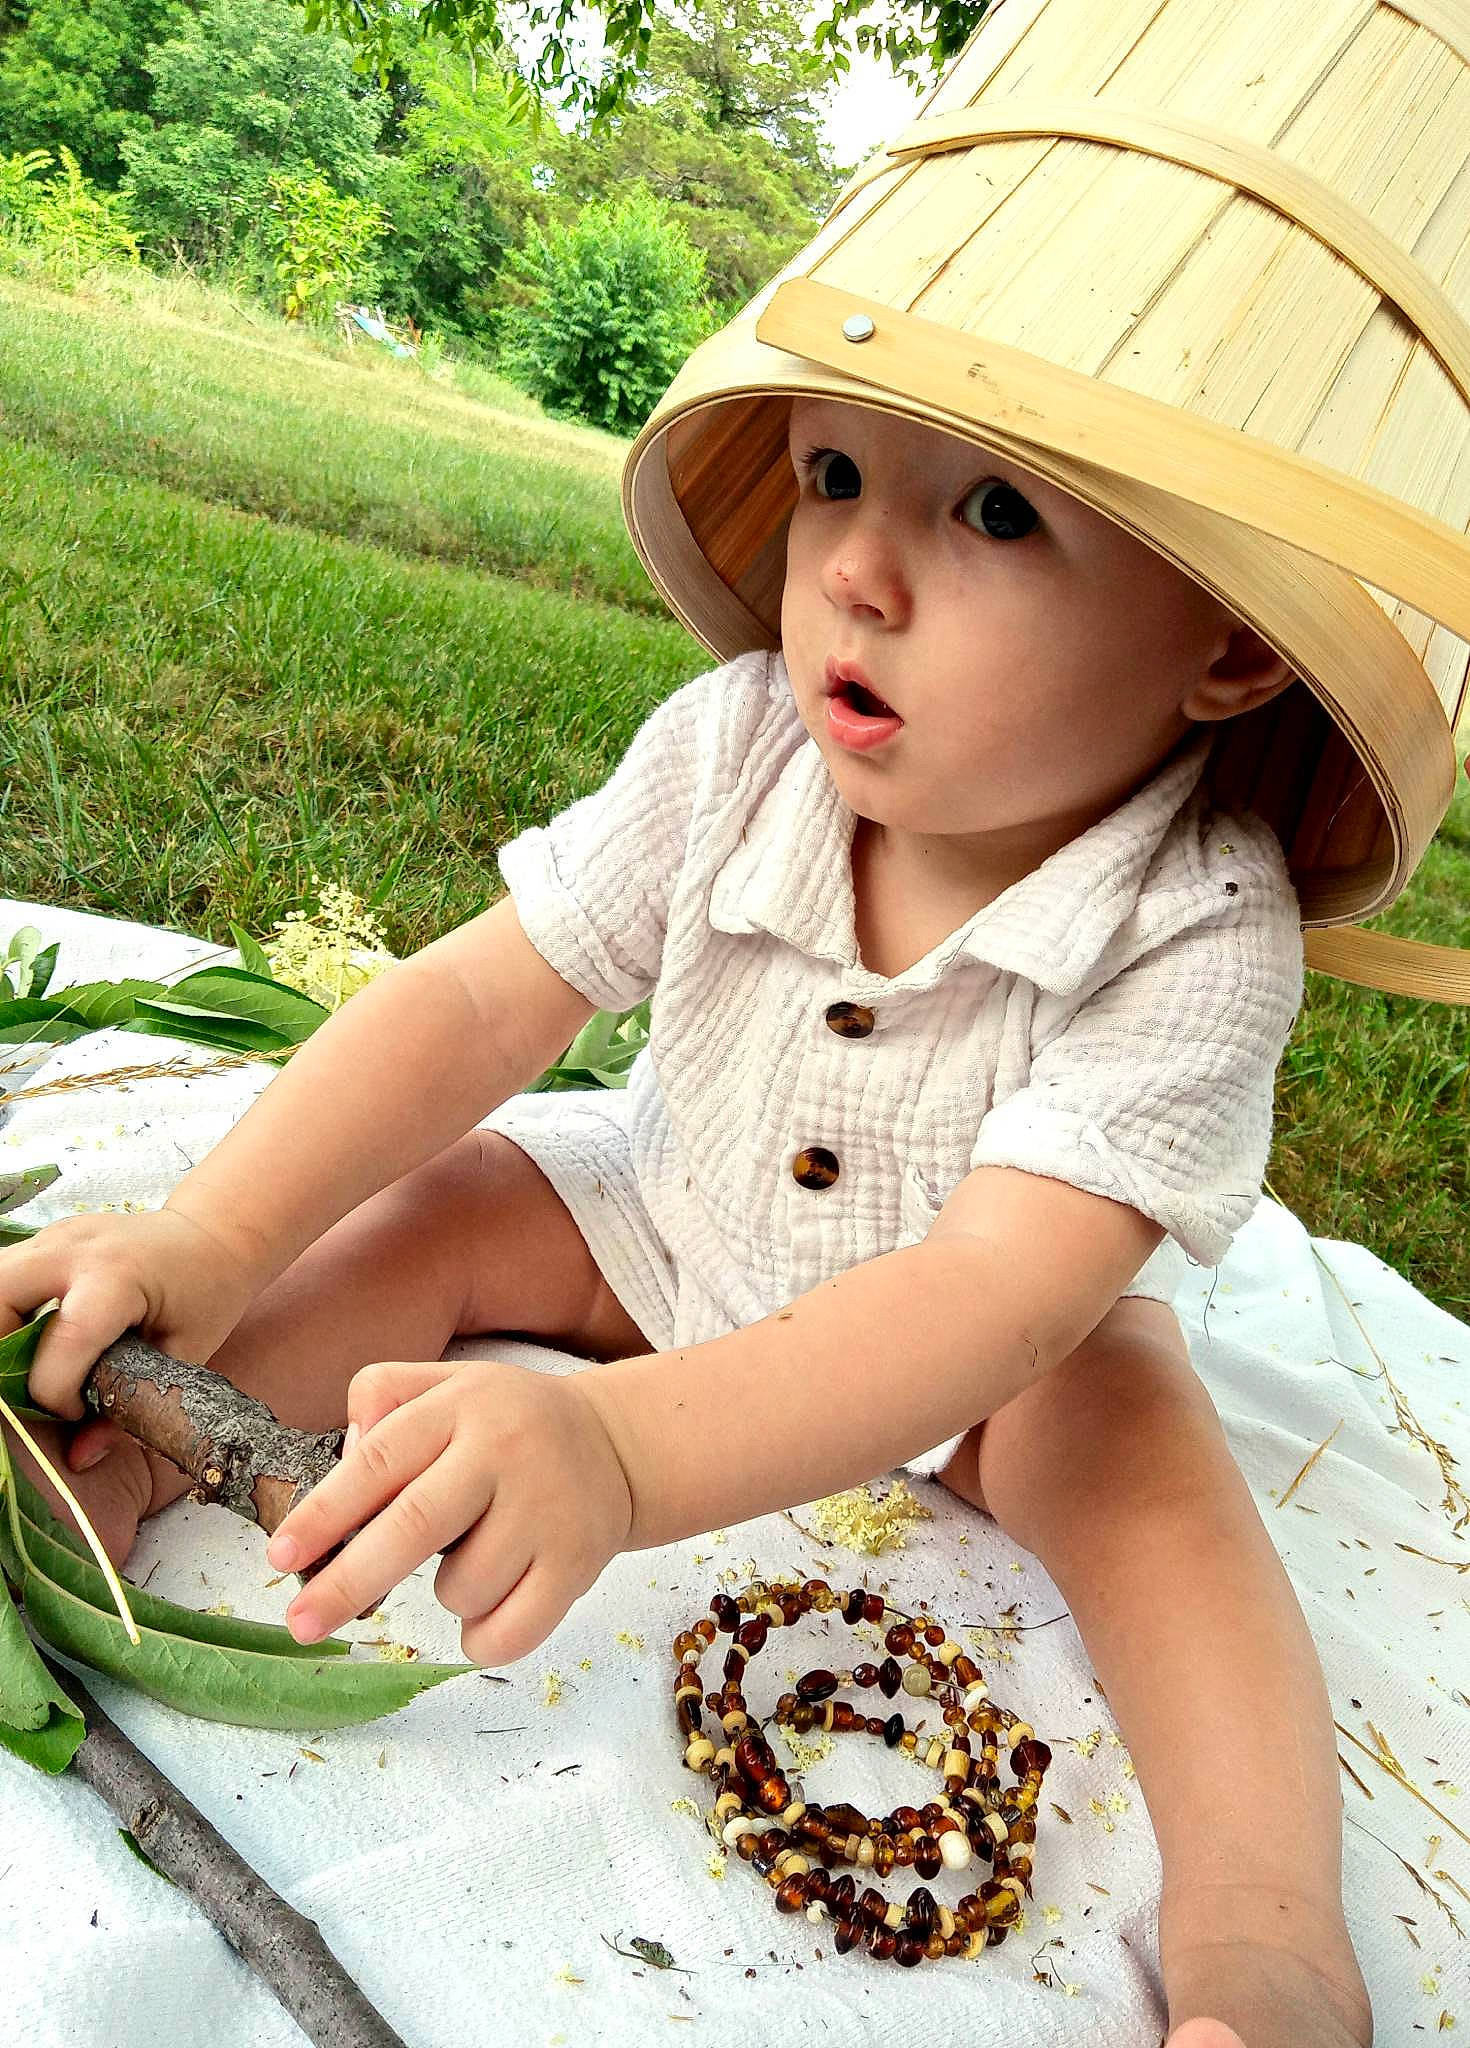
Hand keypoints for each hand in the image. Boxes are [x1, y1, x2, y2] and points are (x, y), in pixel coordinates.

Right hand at [3, 1207, 265, 1419]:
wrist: (215, 1232)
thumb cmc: (208, 1292)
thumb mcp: (186, 1353)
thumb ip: (133, 1406)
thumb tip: (81, 1458)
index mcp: (117, 1278)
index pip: (61, 1345)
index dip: (56, 1395)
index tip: (76, 1411)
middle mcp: (75, 1249)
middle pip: (0, 1295)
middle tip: (23, 1384)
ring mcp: (57, 1236)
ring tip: (24, 1363)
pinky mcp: (49, 1237)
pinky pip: (7, 1273)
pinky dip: (7, 1308)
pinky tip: (31, 1335)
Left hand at [263, 1358, 634, 1666]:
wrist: (617, 1445)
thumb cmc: (509, 1422)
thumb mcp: (448, 1384)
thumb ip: (384, 1398)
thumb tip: (345, 1454)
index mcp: (462, 1405)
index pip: (380, 1458)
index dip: (324, 1511)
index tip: (278, 1557)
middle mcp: (505, 1451)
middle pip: (414, 1526)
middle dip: (346, 1582)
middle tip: (300, 1624)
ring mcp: (547, 1508)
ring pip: (461, 1588)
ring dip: (446, 1594)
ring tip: (474, 1556)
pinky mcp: (578, 1562)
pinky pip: (508, 1632)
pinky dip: (483, 1638)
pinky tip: (491, 1606)